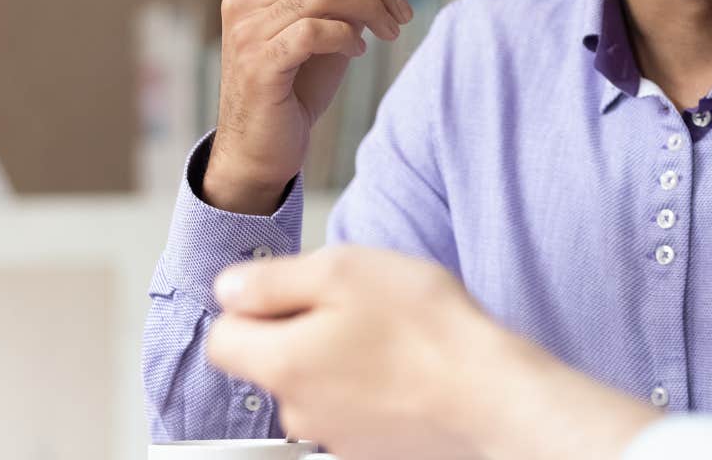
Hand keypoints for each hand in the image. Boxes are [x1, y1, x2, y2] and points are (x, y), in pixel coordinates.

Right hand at [206, 0, 413, 213]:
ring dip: (371, 8)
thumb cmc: (298, 83)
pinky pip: (314, 31)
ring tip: (389, 32)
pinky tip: (357, 51)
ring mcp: (246, 30)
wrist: (263, 146)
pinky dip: (346, 37)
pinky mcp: (258, 64)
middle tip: (402, 14)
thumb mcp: (332, 27)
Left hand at [208, 248, 660, 459]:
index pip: (222, 336)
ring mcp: (333, 435)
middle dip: (303, 328)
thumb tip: (231, 288)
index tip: (295, 288)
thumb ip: (271, 280)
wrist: (489, 396)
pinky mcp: (370, 447)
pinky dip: (372, 385)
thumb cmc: (425, 330)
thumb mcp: (343, 270)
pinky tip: (407, 366)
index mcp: (279, 363)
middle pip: (272, 360)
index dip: (253, 304)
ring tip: (393, 334)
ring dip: (341, 356)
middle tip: (358, 303)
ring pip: (315, 382)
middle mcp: (296, 410)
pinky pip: (353, 405)